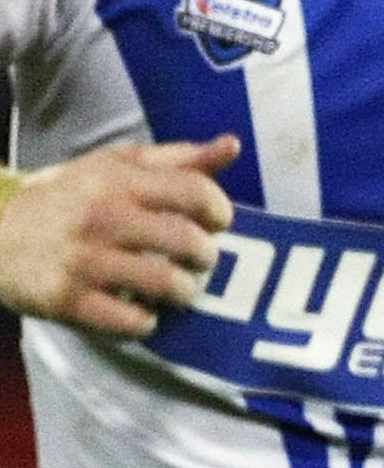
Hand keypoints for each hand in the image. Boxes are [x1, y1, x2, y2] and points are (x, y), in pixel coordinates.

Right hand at [0, 137, 239, 336]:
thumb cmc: (67, 197)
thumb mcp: (114, 165)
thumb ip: (177, 159)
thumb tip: (232, 145)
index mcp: (118, 181)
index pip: (193, 191)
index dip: (219, 210)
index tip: (217, 223)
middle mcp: (102, 218)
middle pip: (187, 242)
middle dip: (206, 256)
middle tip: (198, 260)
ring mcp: (84, 261)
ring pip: (167, 285)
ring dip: (184, 292)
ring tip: (176, 287)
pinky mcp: (67, 300)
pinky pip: (131, 322)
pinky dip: (146, 322)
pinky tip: (141, 310)